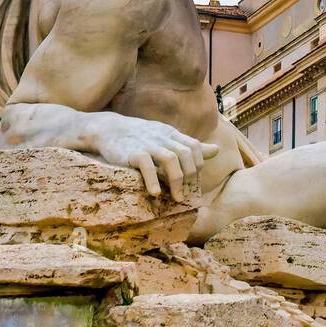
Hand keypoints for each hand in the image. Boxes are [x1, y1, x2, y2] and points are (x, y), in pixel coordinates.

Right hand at [86, 111, 217, 199]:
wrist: (109, 129)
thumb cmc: (140, 136)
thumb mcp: (167, 137)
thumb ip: (190, 145)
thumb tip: (216, 150)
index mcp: (171, 134)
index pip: (194, 146)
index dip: (199, 164)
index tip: (194, 182)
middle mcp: (163, 137)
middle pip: (186, 154)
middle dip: (190, 176)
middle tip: (187, 194)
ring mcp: (148, 144)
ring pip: (170, 159)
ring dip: (177, 180)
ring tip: (177, 197)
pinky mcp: (132, 152)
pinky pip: (146, 165)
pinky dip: (152, 180)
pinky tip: (155, 194)